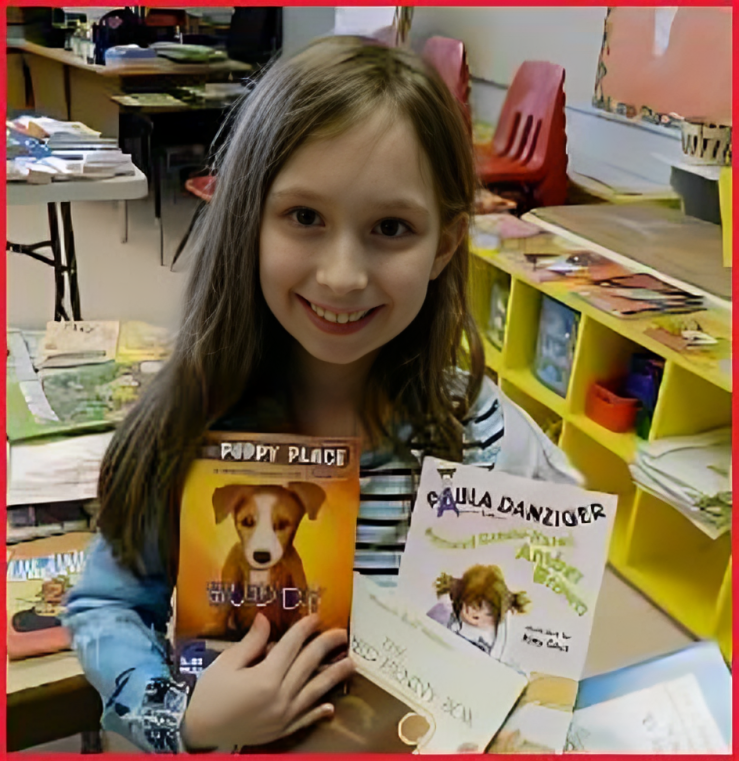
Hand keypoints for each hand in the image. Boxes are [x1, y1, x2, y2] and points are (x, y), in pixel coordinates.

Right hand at [181, 613, 353, 750]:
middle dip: (326, 646)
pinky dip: (318, 712)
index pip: (292, 646)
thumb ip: (252, 643)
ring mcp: (282, 716)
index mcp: (265, 676)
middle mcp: (279, 696)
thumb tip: (266, 619)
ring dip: (334, 676)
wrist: (197, 730)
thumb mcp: (227, 663)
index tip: (316, 616)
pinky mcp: (280, 731)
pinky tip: (331, 706)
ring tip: (350, 663)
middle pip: (308, 665)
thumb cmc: (209, 693)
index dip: (305, 629)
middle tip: (341, 633)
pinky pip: (304, 720)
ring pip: (314, 691)